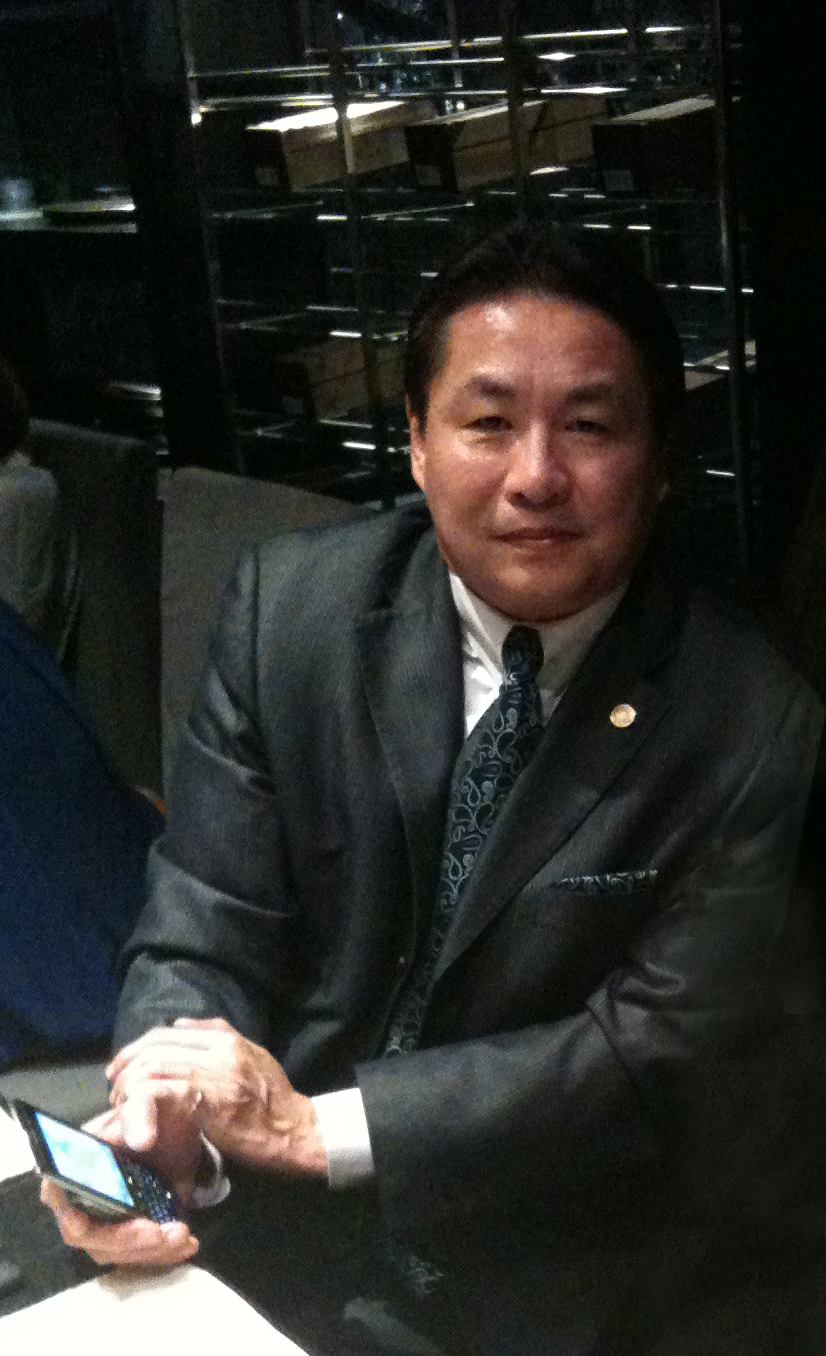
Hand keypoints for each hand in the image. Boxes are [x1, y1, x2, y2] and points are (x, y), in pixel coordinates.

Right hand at [39, 1107, 198, 1268]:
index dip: (76, 1218)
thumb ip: (141, 1111)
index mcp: (75, 1160)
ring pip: (113, 1251)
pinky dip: (160, 1254)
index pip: (58, 1196)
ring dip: (149, 1251)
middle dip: (129, 1241)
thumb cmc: (159, 1109)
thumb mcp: (151, 1098)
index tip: (108, 1228)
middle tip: (169, 1233)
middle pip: (89, 1235)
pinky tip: (187, 1244)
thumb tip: (139, 1140)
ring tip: (184, 1236)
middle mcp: (80, 1192)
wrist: (183, 1126)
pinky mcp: (124, 1229)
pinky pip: (132, 1254)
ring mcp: (101, 1215)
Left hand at [107, 1018, 327, 1178]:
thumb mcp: (253, 1057)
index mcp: (225, 1038)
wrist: (297, 1131)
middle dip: (127, 1066)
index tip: (121, 1068)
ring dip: (130, 1085)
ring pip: (154, 1065)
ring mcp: (213, 1072)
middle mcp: (218, 1048)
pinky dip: (141, 1100)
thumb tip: (180, 1024)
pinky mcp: (207, 1099)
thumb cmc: (275, 1100)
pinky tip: (135, 1112)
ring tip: (122, 1104)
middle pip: (155, 1047)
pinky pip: (162, 1090)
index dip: (137, 1048)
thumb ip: (218, 1037)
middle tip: (115, 1088)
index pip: (167, 1032)